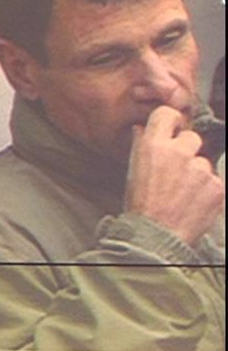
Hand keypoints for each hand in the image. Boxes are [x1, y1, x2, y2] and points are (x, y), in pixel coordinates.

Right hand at [124, 106, 224, 247]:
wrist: (156, 236)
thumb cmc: (140, 205)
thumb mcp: (133, 171)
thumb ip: (141, 146)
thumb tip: (142, 130)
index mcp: (153, 145)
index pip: (167, 115)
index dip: (172, 121)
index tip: (173, 129)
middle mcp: (179, 152)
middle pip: (192, 138)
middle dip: (186, 151)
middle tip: (176, 171)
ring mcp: (201, 168)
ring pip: (204, 162)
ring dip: (197, 174)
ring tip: (183, 193)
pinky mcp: (217, 185)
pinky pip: (214, 181)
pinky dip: (207, 190)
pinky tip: (194, 202)